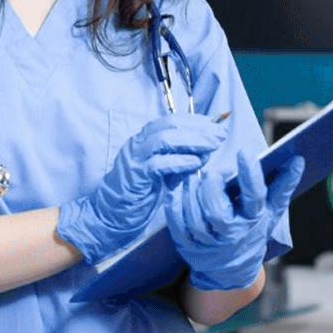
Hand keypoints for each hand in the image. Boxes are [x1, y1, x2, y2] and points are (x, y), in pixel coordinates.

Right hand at [58, 115, 228, 264]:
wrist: (112, 212)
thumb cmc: (141, 191)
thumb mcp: (165, 168)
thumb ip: (181, 156)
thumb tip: (208, 146)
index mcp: (145, 138)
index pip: (173, 120)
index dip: (197, 120)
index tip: (217, 124)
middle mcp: (139, 143)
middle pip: (171, 125)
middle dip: (199, 128)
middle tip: (220, 134)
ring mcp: (135, 158)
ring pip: (165, 139)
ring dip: (193, 141)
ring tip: (212, 146)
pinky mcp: (136, 176)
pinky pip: (159, 164)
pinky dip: (180, 162)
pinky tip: (196, 164)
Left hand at [165, 151, 302, 290]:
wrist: (232, 270)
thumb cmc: (253, 232)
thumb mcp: (271, 212)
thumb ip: (282, 186)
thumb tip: (297, 160)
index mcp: (253, 221)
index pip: (254, 197)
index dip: (249, 175)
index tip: (243, 153)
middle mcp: (231, 234)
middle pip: (217, 210)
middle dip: (212, 186)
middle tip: (212, 172)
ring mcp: (209, 243)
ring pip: (194, 218)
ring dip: (190, 194)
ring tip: (192, 178)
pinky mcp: (189, 246)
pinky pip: (178, 225)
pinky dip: (175, 206)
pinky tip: (178, 192)